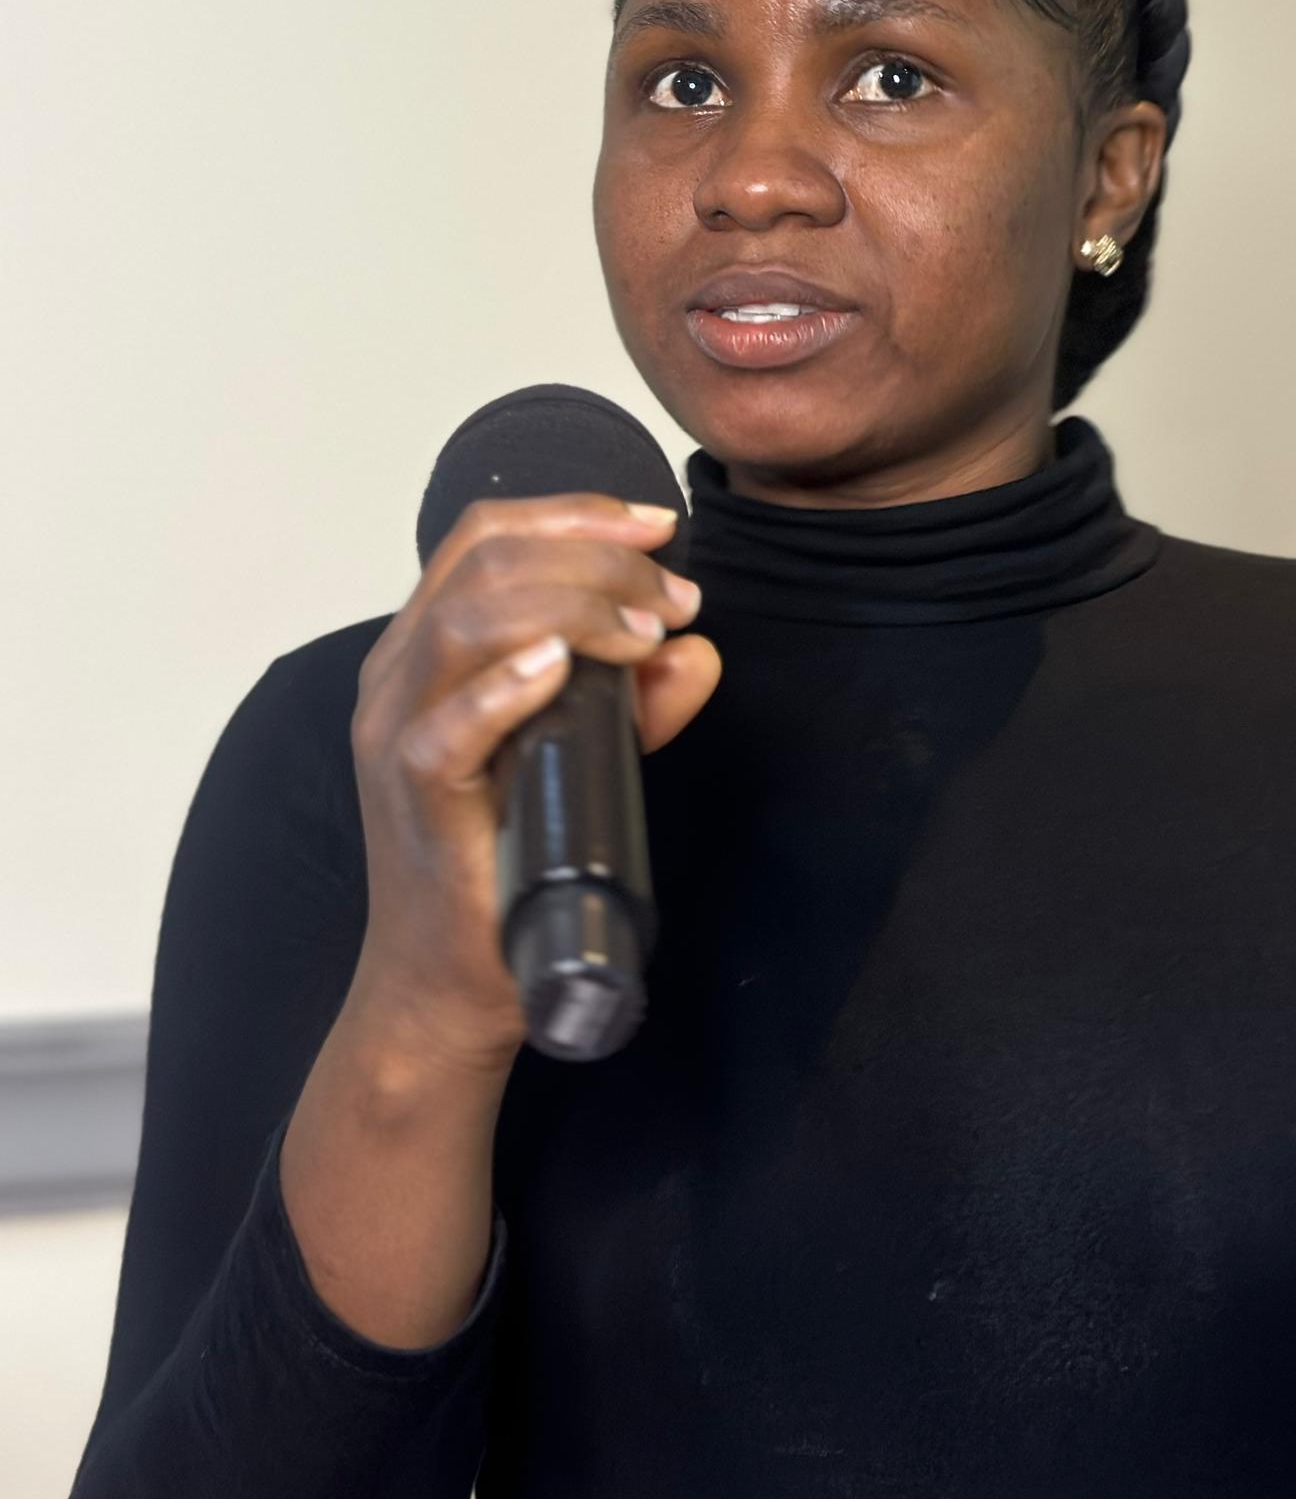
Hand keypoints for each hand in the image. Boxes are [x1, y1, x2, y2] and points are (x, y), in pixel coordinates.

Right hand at [346, 494, 720, 1073]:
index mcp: (428, 648)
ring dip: (571, 607)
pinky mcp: (411, 796)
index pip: (486, 536)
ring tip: (644, 632)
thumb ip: (638, 704)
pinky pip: (446, 726)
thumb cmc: (507, 864)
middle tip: (674, 598)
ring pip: (466, 621)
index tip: (662, 529)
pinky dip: (505, 685)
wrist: (450, 983)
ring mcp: (394, 732)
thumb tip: (699, 652)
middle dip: (596, 558)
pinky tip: (559, 667)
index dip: (577, 514)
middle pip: (485, 562)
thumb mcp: (586, 762)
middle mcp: (399, 675)